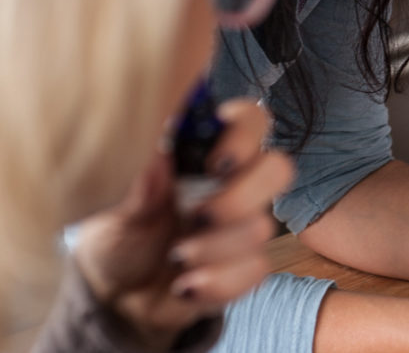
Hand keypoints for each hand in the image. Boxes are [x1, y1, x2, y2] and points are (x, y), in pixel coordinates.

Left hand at [74, 100, 292, 348]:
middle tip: (198, 216)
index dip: (245, 132)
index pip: (250, 123)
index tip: (214, 161)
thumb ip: (141, 192)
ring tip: (176, 257)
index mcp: (203, 159)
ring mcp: (243, 228)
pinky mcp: (245, 268)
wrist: (118, 298)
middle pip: (277, 169)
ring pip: (260, 227)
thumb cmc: (119, 242)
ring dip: (214, 247)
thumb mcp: (118, 216)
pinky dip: (219, 281)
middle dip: (240, 196)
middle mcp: (233, 188)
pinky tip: (186, 285)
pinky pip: (256, 269)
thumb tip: (161, 161)